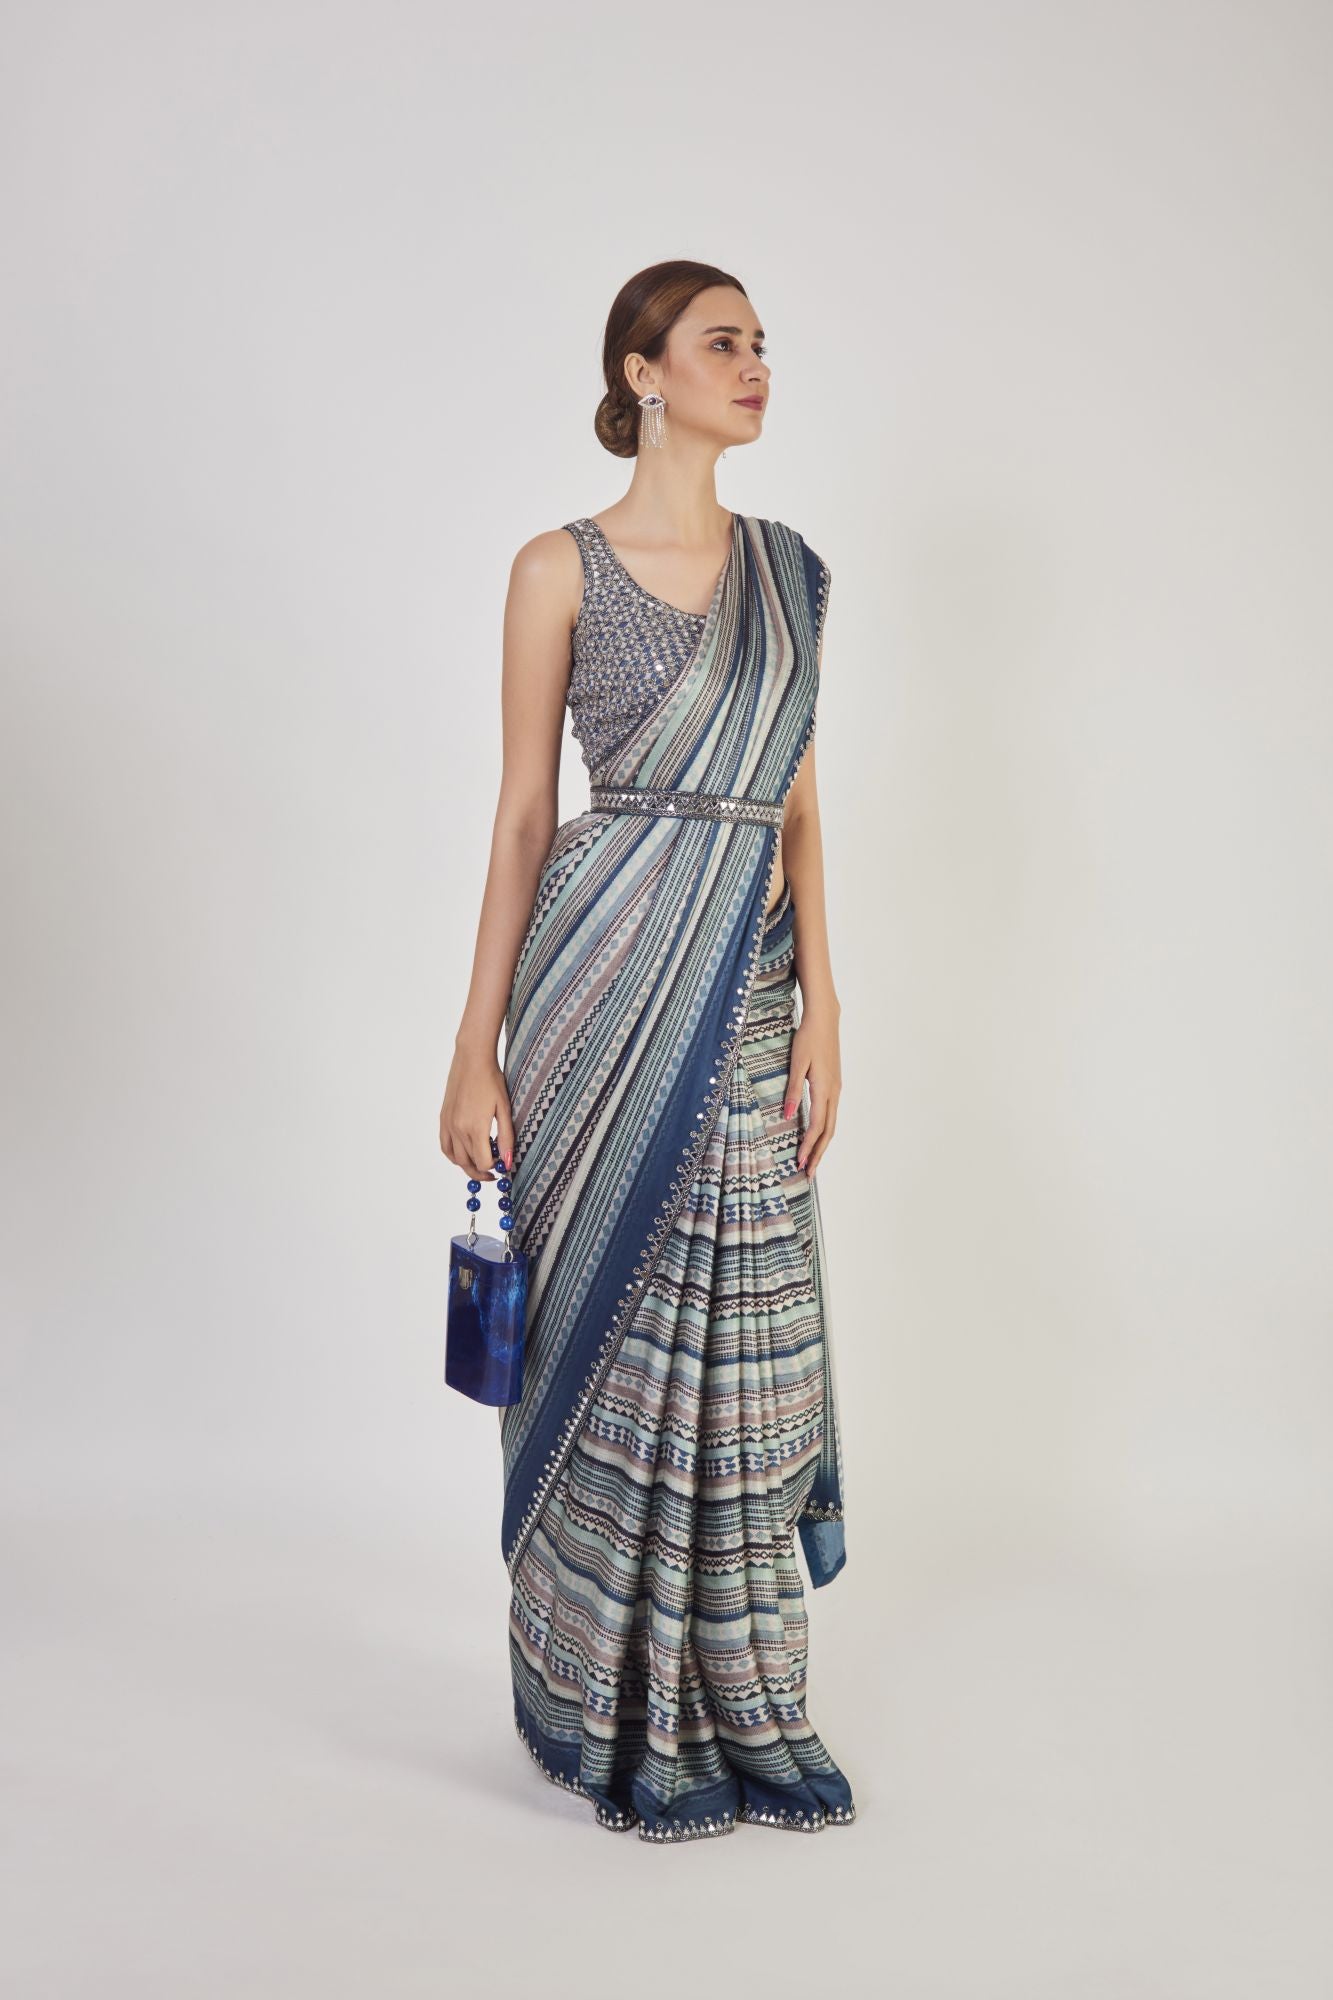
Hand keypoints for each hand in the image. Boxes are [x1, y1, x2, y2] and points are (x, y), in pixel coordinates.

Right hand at [439, 1045, 515, 1180]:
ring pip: (455, 1158)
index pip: (483, 1162)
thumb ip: (506, 1137)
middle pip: (468, 1164)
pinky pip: (445, 1146)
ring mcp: (448, 1124)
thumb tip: (507, 1161)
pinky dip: (453, 1156)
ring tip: (480, 1164)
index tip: (503, 1162)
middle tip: (494, 1172)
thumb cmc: (492, 1080)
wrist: (472, 1060)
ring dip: (468, 1165)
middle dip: (482, 1171)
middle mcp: (458, 1129)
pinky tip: (464, 1154)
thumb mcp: (504, 1109)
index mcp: (475, 1127)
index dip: (494, 1167)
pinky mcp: (443, 1119)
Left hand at [782, 1011, 840, 1177]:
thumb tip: (789, 1116)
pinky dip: (824, 1130)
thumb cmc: (808, 1038)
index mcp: (824, 1089)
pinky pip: (830, 1114)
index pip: (817, 1125)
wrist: (825, 1019)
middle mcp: (834, 1092)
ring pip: (831, 1124)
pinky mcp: (833, 1085)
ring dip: (821, 1144)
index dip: (808, 1146)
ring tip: (811, 1161)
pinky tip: (816, 1136)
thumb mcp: (797, 1063)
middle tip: (808, 1174)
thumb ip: (793, 1091)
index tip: (799, 1163)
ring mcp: (836, 1089)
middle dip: (818, 1154)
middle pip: (828, 1131)